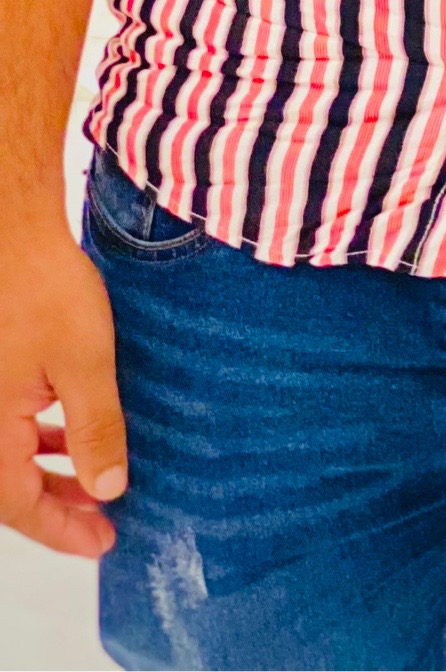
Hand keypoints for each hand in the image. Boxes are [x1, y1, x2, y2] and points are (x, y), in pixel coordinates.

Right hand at [1, 217, 126, 557]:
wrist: (11, 229)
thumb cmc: (41, 286)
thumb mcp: (84, 362)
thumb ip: (95, 429)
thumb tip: (108, 488)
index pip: (18, 507)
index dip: (62, 530)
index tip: (103, 542)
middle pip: (9, 487)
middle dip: (58, 507)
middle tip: (104, 521)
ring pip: (9, 456)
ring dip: (48, 472)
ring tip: (94, 480)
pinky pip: (7, 424)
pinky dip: (38, 438)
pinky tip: (68, 431)